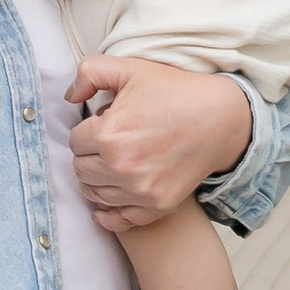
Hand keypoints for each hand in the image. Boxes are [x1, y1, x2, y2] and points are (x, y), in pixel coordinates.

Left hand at [64, 56, 253, 231]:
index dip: (86, 131)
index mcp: (109, 133)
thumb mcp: (130, 68)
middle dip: (88, 155)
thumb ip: (90, 73)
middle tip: (107, 144)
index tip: (103, 126)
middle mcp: (121, 167)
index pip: (74, 142)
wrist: (220, 118)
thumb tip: (69, 97)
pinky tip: (107, 202)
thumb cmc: (175, 91)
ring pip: (94, 194)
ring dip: (97, 180)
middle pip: (80, 170)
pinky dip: (109, 214)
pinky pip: (118, 220)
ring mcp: (139, 191)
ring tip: (112, 164)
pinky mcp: (156, 206)